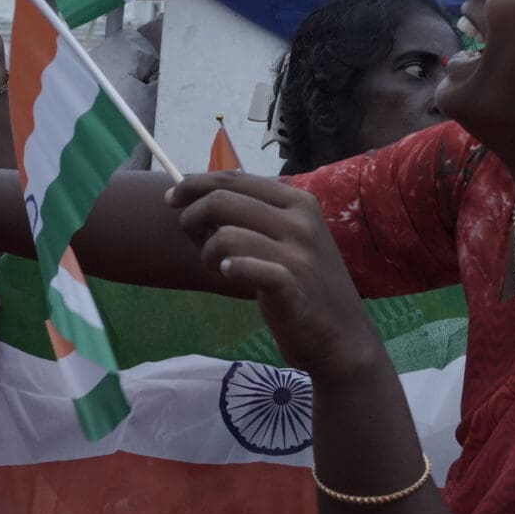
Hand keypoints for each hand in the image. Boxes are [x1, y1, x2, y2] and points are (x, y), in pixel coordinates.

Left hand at [168, 173, 379, 379]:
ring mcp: (298, 254)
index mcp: (300, 201)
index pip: (236, 178)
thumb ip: (257, 214)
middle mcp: (301, 222)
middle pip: (223, 201)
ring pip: (225, 236)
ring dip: (207, 252)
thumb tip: (202, 193)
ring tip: (216, 266)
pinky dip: (230, 269)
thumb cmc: (308, 284)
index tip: (172, 199)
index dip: (195, 184)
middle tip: (193, 239)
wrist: (342, 334)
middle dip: (192, 218)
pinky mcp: (291, 287)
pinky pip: (245, 268)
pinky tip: (228, 274)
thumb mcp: (292, 238)